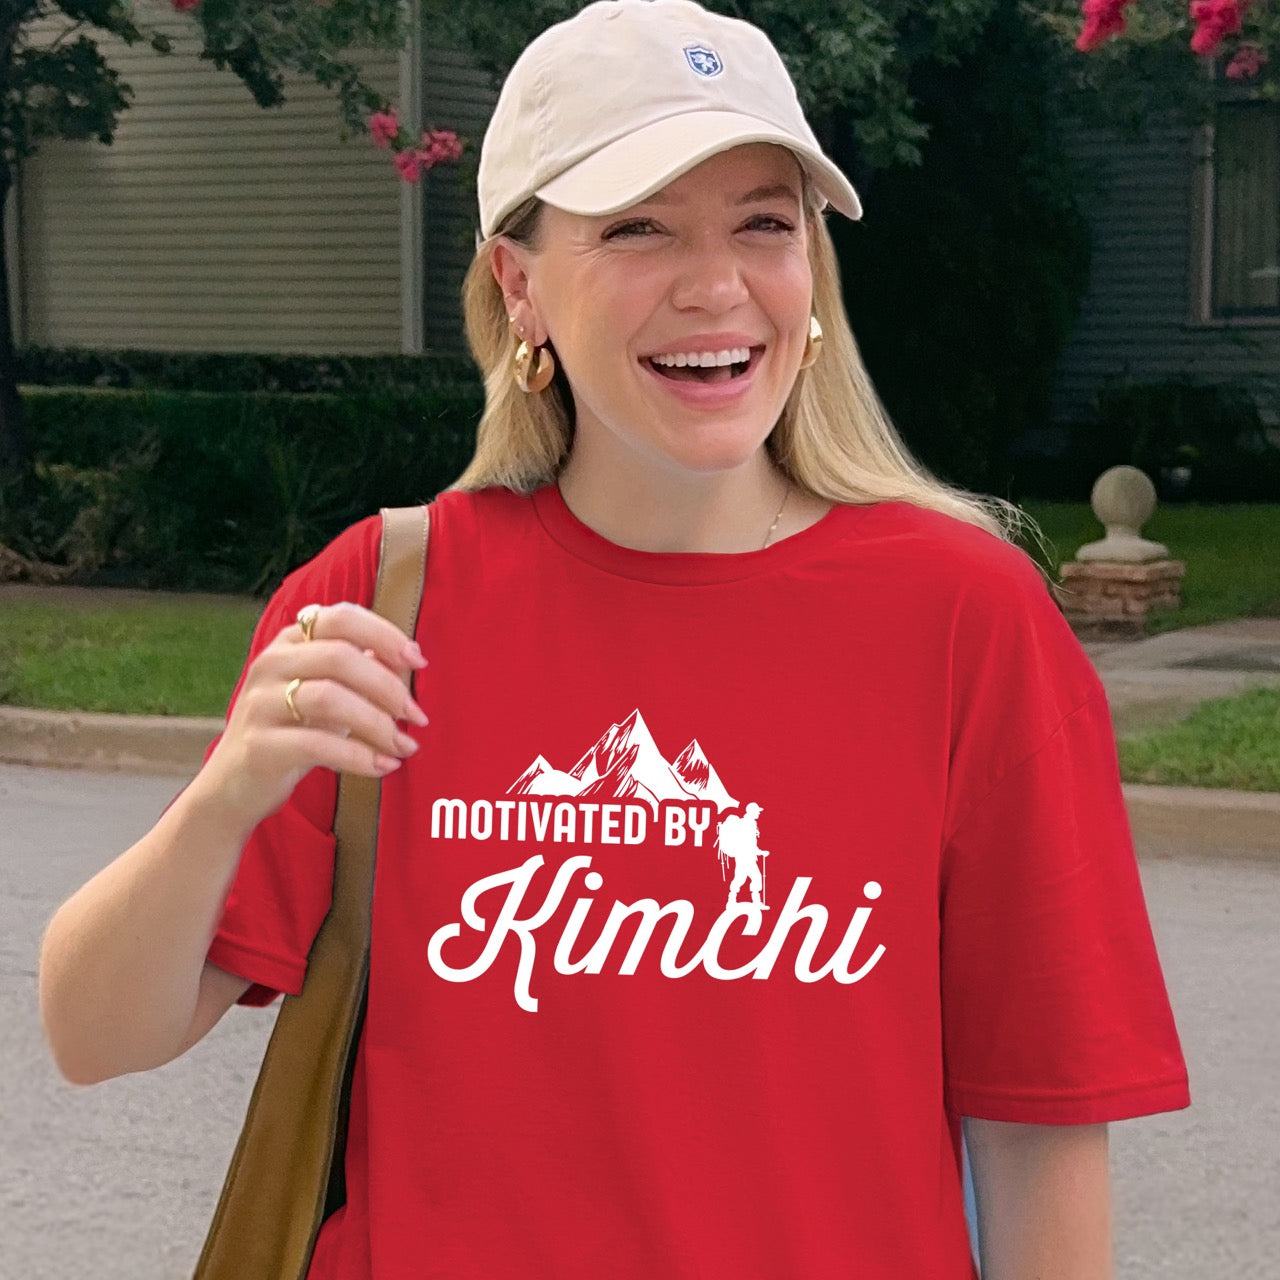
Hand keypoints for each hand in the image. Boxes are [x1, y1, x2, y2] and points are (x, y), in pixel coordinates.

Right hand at [199, 601, 429, 830]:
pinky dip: (359, 757)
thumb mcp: (327, 690)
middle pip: (340, 656)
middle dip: (388, 686)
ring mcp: (260, 703)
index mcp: (290, 641)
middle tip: (417, 715)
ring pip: (329, 698)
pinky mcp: (260, 745)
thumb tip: (410, 659)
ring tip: (405, 746)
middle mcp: (271, 663)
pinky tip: (384, 767)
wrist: (236, 783)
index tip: (418, 661)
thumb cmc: (295, 729)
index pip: (341, 617)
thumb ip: (360, 669)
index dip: (384, 634)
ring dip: (378, 724)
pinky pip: (318, 744)